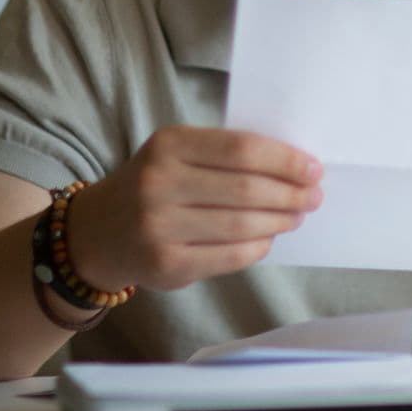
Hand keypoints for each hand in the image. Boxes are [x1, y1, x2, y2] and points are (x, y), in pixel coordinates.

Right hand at [66, 126, 322, 292]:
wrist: (98, 232)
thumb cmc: (155, 185)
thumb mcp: (178, 153)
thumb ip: (226, 156)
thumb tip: (294, 168)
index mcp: (168, 145)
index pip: (242, 149)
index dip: (285, 160)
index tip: (313, 168)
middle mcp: (159, 184)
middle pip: (246, 189)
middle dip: (290, 193)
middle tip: (313, 196)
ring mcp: (160, 227)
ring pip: (241, 225)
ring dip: (279, 221)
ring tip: (296, 216)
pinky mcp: (166, 265)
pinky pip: (229, 256)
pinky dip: (258, 247)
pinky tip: (268, 239)